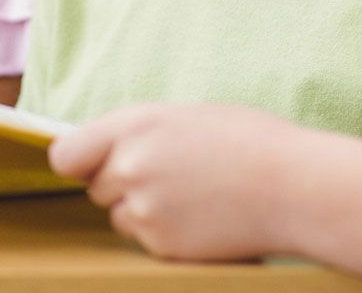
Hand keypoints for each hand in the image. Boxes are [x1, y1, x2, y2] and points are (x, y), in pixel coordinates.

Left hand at [48, 104, 316, 261]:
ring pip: (121, 217)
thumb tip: (110, 150)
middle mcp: (129, 166)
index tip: (93, 164)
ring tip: (193, 198)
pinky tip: (203, 218)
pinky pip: (147, 242)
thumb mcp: (188, 117)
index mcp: (134, 125)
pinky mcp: (162, 246)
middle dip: (122, 185)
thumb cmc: (252, 143)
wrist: (295, 187)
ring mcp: (144, 209)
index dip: (79, 161)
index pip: (66, 154)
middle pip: (96, 187)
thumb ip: (141, 133)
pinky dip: (167, 235)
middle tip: (169, 178)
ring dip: (144, 211)